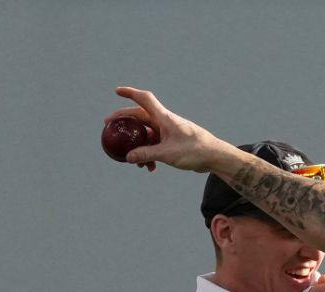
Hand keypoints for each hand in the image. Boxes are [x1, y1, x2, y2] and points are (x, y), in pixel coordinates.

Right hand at [104, 86, 237, 172]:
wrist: (215, 157)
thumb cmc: (195, 151)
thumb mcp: (168, 154)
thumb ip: (147, 154)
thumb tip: (128, 157)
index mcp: (164, 118)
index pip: (144, 99)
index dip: (130, 93)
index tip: (117, 91)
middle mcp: (165, 122)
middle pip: (140, 117)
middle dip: (124, 121)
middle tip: (109, 126)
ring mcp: (169, 132)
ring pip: (147, 134)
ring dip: (138, 145)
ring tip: (133, 161)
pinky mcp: (173, 142)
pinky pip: (156, 145)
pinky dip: (150, 154)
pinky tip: (150, 168)